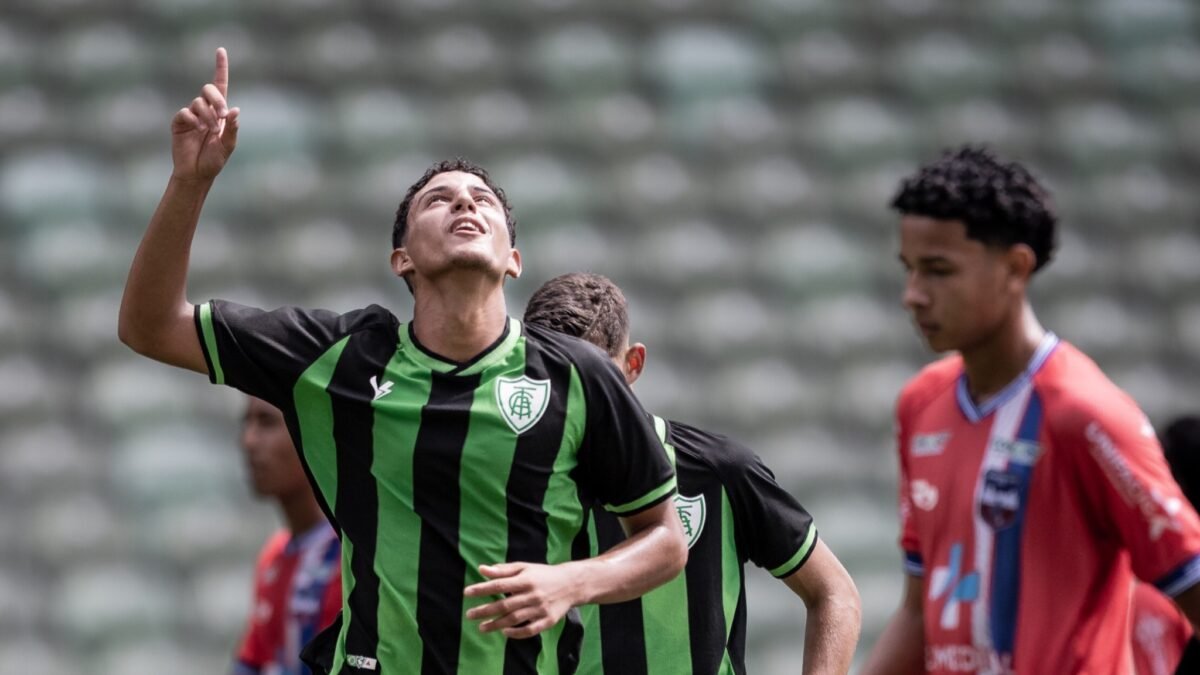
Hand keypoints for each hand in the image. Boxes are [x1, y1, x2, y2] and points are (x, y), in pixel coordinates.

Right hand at [171, 47, 239, 181]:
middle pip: (209, 89)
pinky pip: (185, 112)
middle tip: (223, 115)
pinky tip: (197, 129)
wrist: (197, 173)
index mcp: (219, 112)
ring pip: (199, 102)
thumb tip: (235, 110)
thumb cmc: (214, 160)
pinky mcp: (179, 121)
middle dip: (217, 100)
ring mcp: (191, 114)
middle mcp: (205, 109)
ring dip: (208, 116)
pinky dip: (193, 119)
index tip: (221, 50)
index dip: (220, 67)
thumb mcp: (228, 145)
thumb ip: (233, 128)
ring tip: (210, 131)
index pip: (220, 85)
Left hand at [463, 562, 580, 638]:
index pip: (500, 585)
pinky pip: (530, 630)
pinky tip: (504, 632)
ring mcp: (541, 609)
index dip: (482, 589)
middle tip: (469, 615)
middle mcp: (533, 595)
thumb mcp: (524, 568)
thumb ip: (503, 570)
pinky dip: (516, 633)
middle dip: (485, 610)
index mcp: (526, 580)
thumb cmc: (543, 574)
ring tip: (481, 627)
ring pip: (515, 619)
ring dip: (496, 624)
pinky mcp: (548, 620)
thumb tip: (481, 569)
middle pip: (505, 605)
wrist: (571, 584)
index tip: (467, 593)